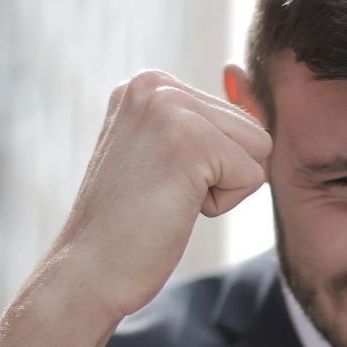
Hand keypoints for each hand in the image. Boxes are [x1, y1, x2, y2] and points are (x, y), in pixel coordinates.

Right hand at [54, 69, 270, 319]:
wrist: (88, 270)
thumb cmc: (127, 225)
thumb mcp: (164, 155)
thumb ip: (203, 120)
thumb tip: (242, 75)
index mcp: (147, 85)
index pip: (233, 118)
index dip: (211, 165)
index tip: (156, 181)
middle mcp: (155, 85)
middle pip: (251, 128)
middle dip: (220, 174)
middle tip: (161, 193)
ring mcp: (170, 108)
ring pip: (258, 148)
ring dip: (222, 188)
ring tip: (167, 198)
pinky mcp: (191, 141)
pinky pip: (253, 176)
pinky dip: (221, 206)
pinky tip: (173, 208)